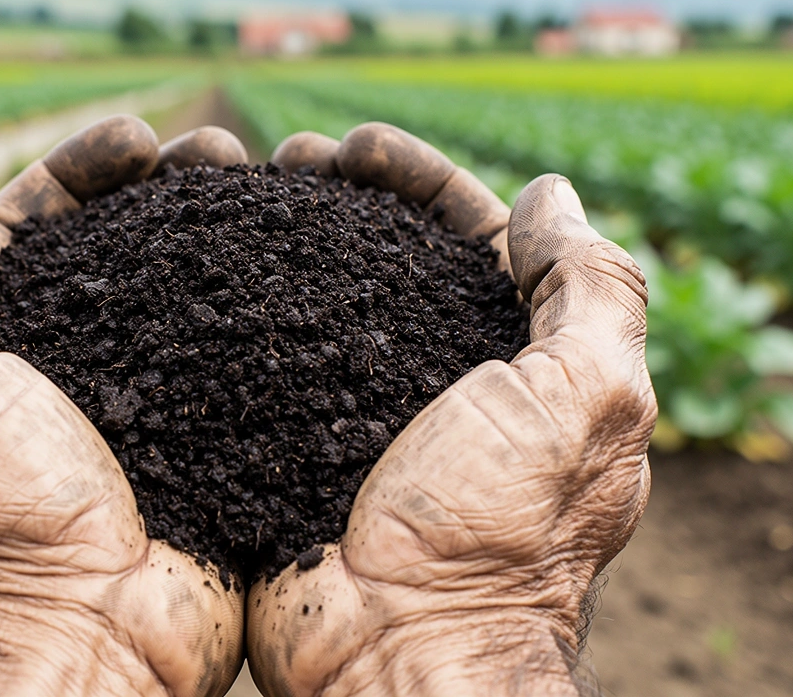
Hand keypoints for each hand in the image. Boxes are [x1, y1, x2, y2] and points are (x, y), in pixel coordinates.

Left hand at [0, 117, 247, 695]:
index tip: (137, 140)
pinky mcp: (194, 443)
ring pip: (174, 296)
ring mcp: (131, 409)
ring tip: (265, 191)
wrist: (85, 639)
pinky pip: (226, 358)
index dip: (75, 173)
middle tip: (216, 155)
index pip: (25, 228)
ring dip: (212, 237)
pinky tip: (292, 275)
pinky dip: (253, 310)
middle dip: (157, 192)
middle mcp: (53, 374)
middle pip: (108, 251)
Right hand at [257, 125, 655, 695]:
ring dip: (286, 242)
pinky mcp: (297, 448)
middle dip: (343, 200)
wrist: (398, 653)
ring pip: (322, 301)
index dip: (422, 182)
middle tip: (286, 161)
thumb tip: (553, 196)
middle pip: (391, 260)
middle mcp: (443, 384)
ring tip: (233, 196)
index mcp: (520, 364)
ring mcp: (364, 417)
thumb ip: (590, 289)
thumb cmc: (498, 534)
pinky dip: (243, 311)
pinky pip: (268, 360)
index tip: (361, 147)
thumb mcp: (584, 400)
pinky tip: (202, 274)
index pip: (473, 237)